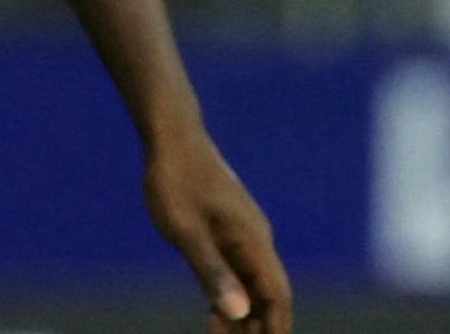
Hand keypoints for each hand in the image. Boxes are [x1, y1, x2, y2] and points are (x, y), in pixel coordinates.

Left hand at [144, 124, 289, 333]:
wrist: (171, 136)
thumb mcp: (185, 231)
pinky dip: (231, 297)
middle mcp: (256, 239)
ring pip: (253, 286)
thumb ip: (212, 272)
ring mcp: (244, 235)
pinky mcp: (228, 231)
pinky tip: (213, 313)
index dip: (274, 329)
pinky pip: (239, 272)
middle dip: (257, 328)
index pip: (277, 295)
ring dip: (242, 316)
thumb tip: (239, 313)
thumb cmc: (174, 179)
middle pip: (269, 296)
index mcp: (252, 240)